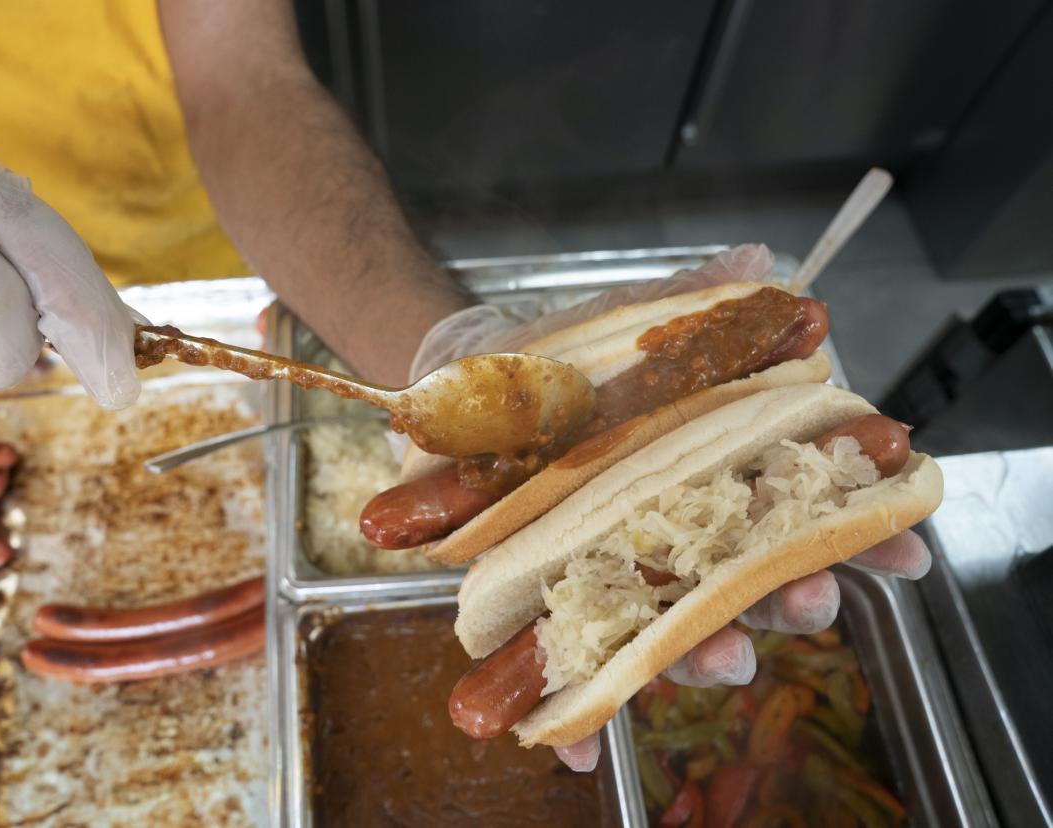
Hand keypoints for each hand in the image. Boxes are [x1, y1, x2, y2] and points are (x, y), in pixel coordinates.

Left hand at [406, 245, 931, 771]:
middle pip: (751, 585)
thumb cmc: (560, 362)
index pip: (802, 511)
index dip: (858, 532)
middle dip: (788, 599)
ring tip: (708, 660)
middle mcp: (677, 539)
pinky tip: (574, 743)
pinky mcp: (552, 603)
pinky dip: (576, 715)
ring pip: (676, 633)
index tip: (901, 547)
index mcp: (713, 479)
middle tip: (804, 597)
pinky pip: (571, 672)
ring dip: (701, 656)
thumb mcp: (629, 324)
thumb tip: (763, 267)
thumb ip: (699, 302)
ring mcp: (618, 576)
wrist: (460, 388)